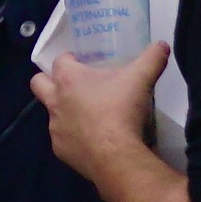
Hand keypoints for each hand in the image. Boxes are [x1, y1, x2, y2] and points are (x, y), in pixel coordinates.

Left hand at [38, 35, 177, 201]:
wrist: (116, 156)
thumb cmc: (122, 111)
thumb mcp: (141, 79)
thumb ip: (151, 59)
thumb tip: (162, 45)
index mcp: (69, 79)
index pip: (59, 60)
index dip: (70, 60)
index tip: (82, 62)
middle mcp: (55, 101)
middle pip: (38, 83)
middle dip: (48, 81)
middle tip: (71, 85)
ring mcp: (55, 128)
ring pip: (51, 114)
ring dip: (64, 112)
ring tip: (88, 116)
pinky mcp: (60, 151)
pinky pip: (63, 140)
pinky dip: (73, 138)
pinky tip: (92, 140)